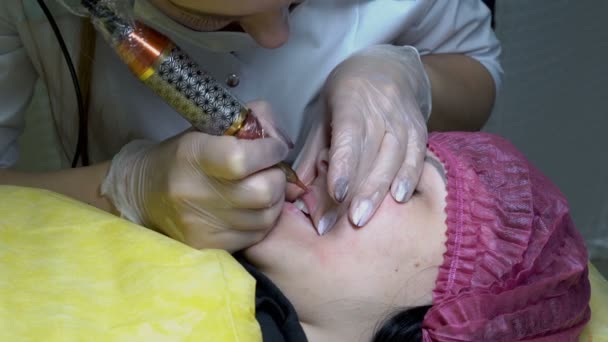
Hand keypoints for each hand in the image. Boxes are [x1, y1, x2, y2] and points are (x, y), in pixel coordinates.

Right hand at [101, 101, 289, 251]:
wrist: (144, 194)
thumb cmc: (182, 156)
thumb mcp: (207, 129)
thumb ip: (248, 121)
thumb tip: (279, 134)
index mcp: (192, 155)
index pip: (242, 159)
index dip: (268, 152)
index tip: (274, 147)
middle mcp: (195, 193)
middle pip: (262, 192)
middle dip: (277, 177)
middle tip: (271, 170)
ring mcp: (202, 225)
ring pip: (265, 217)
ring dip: (275, 199)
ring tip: (265, 188)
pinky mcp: (209, 246)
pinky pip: (256, 235)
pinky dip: (264, 219)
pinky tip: (255, 208)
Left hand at [289, 45, 431, 231]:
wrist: (389, 68)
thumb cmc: (348, 94)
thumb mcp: (324, 113)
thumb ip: (313, 151)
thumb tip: (296, 189)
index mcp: (352, 101)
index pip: (349, 137)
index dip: (344, 166)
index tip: (336, 194)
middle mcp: (382, 109)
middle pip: (373, 154)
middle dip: (360, 190)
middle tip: (348, 222)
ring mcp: (404, 119)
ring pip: (395, 157)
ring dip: (380, 190)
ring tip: (366, 218)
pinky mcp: (420, 129)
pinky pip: (417, 155)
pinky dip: (409, 177)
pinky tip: (400, 198)